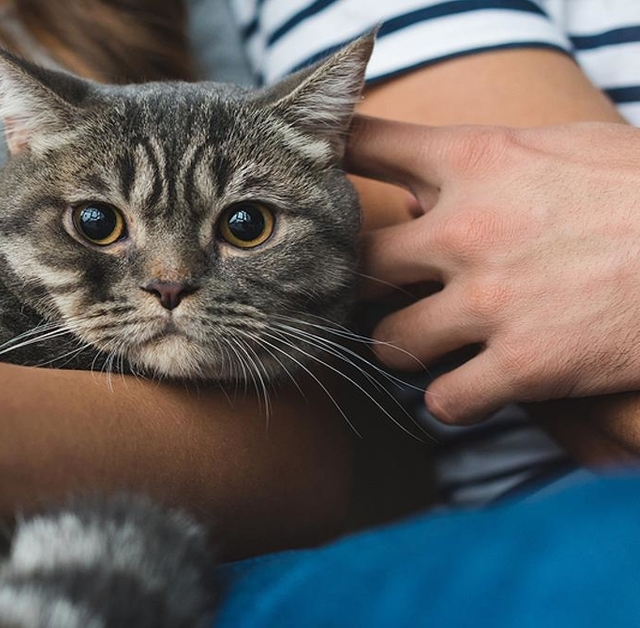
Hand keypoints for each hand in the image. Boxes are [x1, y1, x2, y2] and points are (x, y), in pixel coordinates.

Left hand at [348, 116, 639, 423]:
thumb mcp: (570, 148)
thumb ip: (495, 160)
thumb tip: (431, 180)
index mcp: (478, 158)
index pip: (367, 145)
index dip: (332, 160)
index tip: (320, 180)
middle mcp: (467, 227)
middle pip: (356, 262)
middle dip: (359, 285)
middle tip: (378, 297)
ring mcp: (491, 299)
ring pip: (389, 344)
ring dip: (401, 351)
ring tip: (425, 349)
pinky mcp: (525, 365)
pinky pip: (446, 403)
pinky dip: (451, 404)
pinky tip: (469, 391)